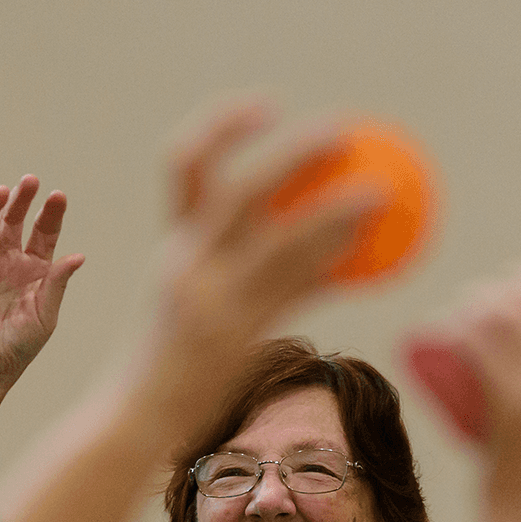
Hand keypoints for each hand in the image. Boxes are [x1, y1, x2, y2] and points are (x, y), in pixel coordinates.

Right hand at [0, 176, 85, 388]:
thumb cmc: (19, 346)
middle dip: (23, 200)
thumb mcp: (46, 313)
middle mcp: (9, 262)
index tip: (58, 196)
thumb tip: (79, 256)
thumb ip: (58, 282)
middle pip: (16, 221)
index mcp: (34, 270)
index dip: (50, 214)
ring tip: (6, 190)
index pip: (43, 233)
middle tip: (31, 180)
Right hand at [143, 102, 378, 400]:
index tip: (269, 105)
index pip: (186, 163)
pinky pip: (302, 292)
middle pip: (243, 188)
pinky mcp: (241, 336)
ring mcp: (215, 300)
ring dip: (338, 211)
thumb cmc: (167, 358)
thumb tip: (277, 236)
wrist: (137, 416)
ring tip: (383, 191)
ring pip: (286, 242)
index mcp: (173, 244)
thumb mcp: (186, 300)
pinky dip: (337, 268)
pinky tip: (372, 254)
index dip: (224, 124)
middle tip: (342, 130)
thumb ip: (220, 264)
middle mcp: (190, 262)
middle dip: (293, 152)